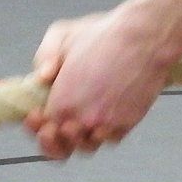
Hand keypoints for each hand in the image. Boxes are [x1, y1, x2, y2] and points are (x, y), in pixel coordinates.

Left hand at [25, 7, 172, 159]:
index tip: (39, 114)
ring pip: (87, 146)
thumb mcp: (62, 34)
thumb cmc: (104, 35)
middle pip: (62, 147)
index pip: (42, 129)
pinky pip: (110, 139)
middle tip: (56, 127)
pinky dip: (105, 132)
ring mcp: (106, 125)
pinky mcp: (127, 124)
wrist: (144, 39)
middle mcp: (82, 120)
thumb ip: (45, 56)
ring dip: (81, 138)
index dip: (37, 126)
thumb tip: (42, 78)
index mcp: (61, 103)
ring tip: (81, 121)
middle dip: (55, 141)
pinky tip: (103, 116)